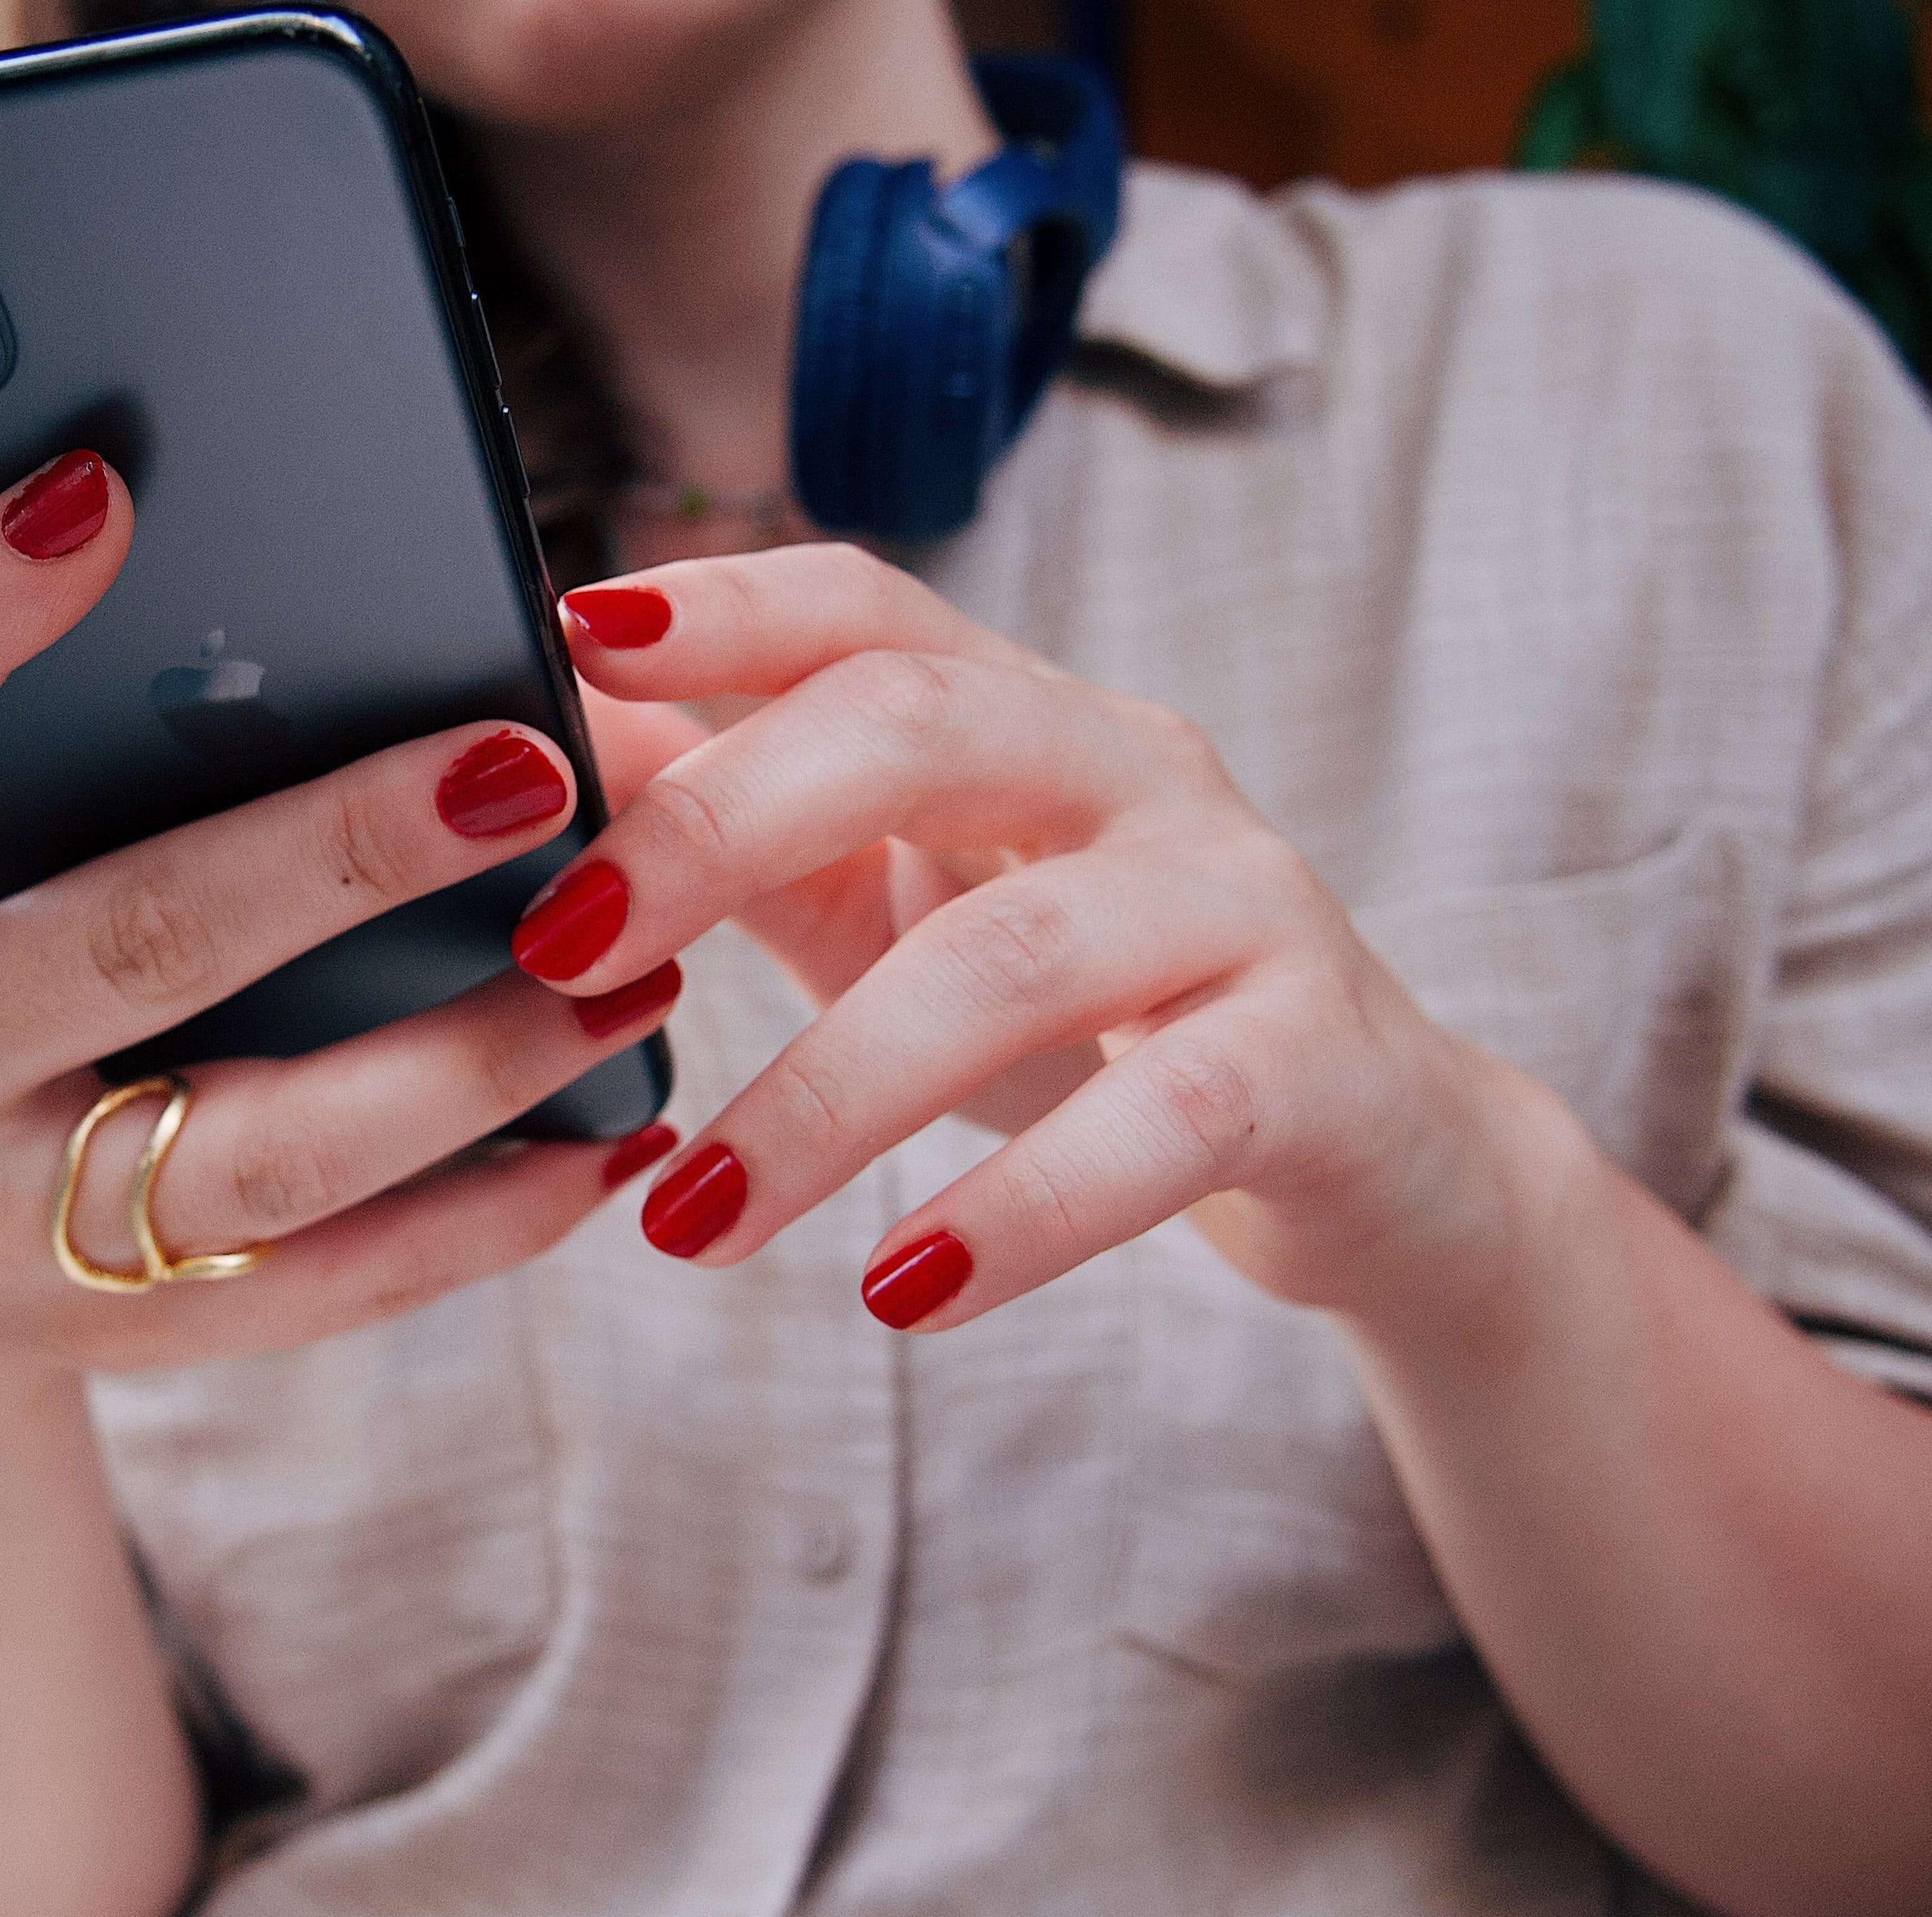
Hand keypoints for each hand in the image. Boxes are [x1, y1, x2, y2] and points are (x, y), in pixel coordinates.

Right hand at [0, 451, 681, 1384]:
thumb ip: (20, 723)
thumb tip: (231, 557)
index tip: (103, 489)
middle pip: (135, 940)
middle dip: (350, 851)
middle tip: (531, 769)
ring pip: (265, 1147)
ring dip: (474, 1057)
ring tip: (633, 972)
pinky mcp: (103, 1334)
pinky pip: (324, 1285)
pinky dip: (483, 1219)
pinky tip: (605, 1143)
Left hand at [531, 543, 1553, 1330]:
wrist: (1379, 1163)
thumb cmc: (1099, 1026)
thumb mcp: (903, 915)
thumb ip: (743, 845)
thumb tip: (551, 756)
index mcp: (1023, 716)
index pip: (868, 607)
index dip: (724, 607)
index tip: (568, 638)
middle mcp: (1136, 770)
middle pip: (924, 725)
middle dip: (724, 824)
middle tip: (564, 951)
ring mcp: (1241, 902)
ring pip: (1016, 954)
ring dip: (827, 1096)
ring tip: (691, 1221)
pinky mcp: (1318, 1061)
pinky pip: (1162, 1122)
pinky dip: (1019, 1218)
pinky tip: (901, 1294)